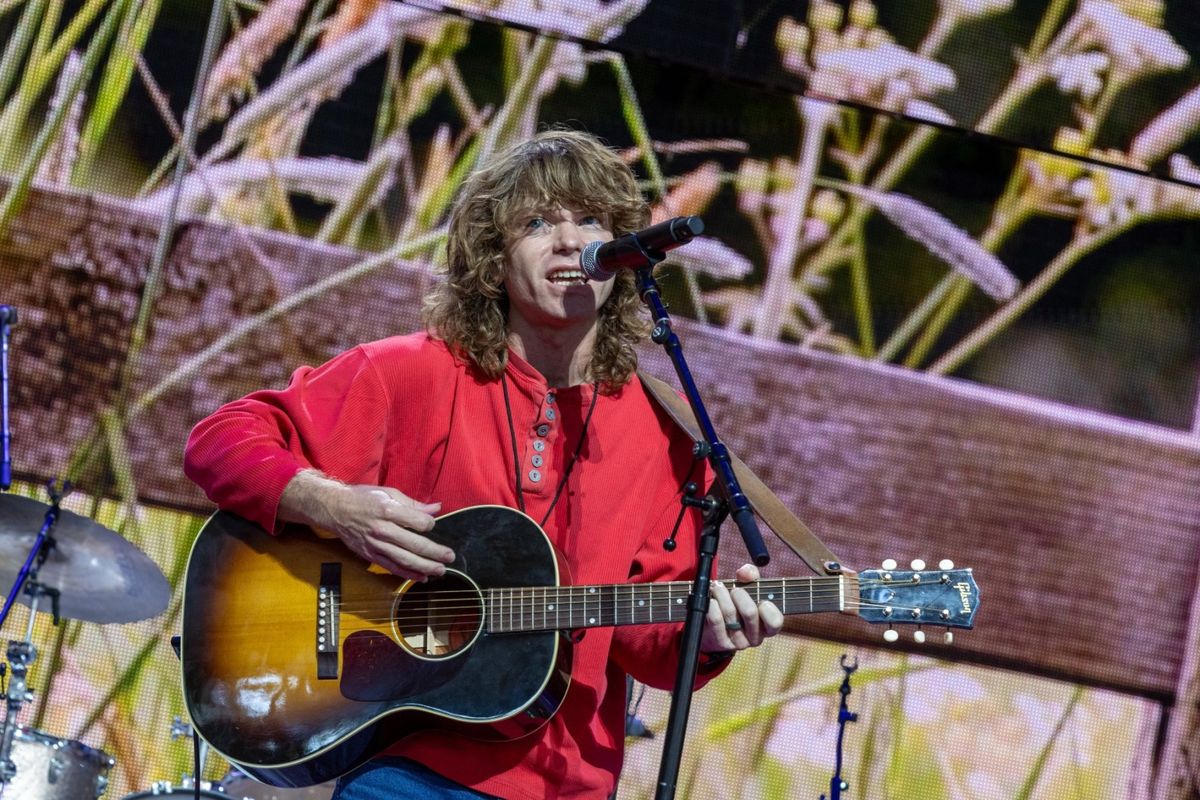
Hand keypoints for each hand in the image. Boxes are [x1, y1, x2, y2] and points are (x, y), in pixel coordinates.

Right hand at [280, 471, 453, 580]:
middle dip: (435, 553)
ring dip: (425, 567)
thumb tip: (436, 508)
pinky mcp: (370, 555)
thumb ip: (413, 504)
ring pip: (404, 560)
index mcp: (388, 510)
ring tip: (440, 570)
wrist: (335, 509)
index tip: (432, 524)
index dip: (429, 524)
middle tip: (449, 557)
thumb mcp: (388, 493)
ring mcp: (375, 545)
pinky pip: (391, 567)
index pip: (418, 522)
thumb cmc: (363, 497)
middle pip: (414, 545)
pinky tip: (421, 578)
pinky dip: (407, 574)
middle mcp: (382, 530)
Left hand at [699, 563, 783, 653]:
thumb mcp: (748, 587)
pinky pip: (716, 620)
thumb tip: (744, 573)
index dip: (768, 608)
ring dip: (721, 594)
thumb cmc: (736, 603)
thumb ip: (751, 574)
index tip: (761, 599)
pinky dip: (712, 605)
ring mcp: (738, 642)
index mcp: (767, 626)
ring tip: (717, 588)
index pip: (775, 622)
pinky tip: (711, 600)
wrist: (712, 625)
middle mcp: (755, 637)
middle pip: (749, 612)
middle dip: (739, 594)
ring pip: (730, 613)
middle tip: (733, 589)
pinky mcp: (721, 643)